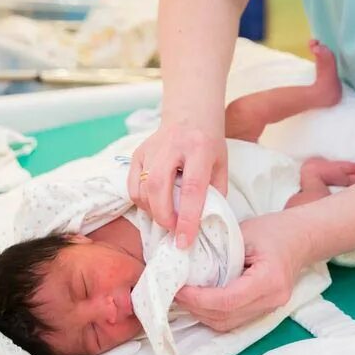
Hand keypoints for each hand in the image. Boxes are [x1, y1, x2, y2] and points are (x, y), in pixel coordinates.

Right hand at [128, 125, 228, 248]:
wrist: (190, 113)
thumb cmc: (209, 144)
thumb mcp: (221, 166)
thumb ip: (214, 193)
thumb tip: (203, 223)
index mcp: (199, 149)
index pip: (191, 189)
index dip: (188, 218)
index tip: (184, 241)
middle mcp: (172, 147)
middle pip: (158, 188)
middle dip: (164, 217)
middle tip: (173, 230)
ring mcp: (151, 149)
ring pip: (142, 189)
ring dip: (153, 211)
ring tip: (167, 215)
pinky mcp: (138, 153)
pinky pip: (133, 186)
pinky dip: (141, 201)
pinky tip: (155, 203)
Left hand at [175, 211, 311, 331]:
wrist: (301, 237)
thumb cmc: (274, 230)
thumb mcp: (243, 233)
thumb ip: (218, 250)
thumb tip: (185, 263)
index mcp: (269, 280)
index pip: (227, 301)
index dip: (199, 299)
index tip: (179, 289)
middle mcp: (272, 300)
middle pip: (226, 317)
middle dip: (196, 308)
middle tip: (175, 293)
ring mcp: (270, 309)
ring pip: (228, 324)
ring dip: (202, 314)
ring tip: (184, 297)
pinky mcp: (264, 310)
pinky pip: (234, 320)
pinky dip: (213, 313)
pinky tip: (200, 300)